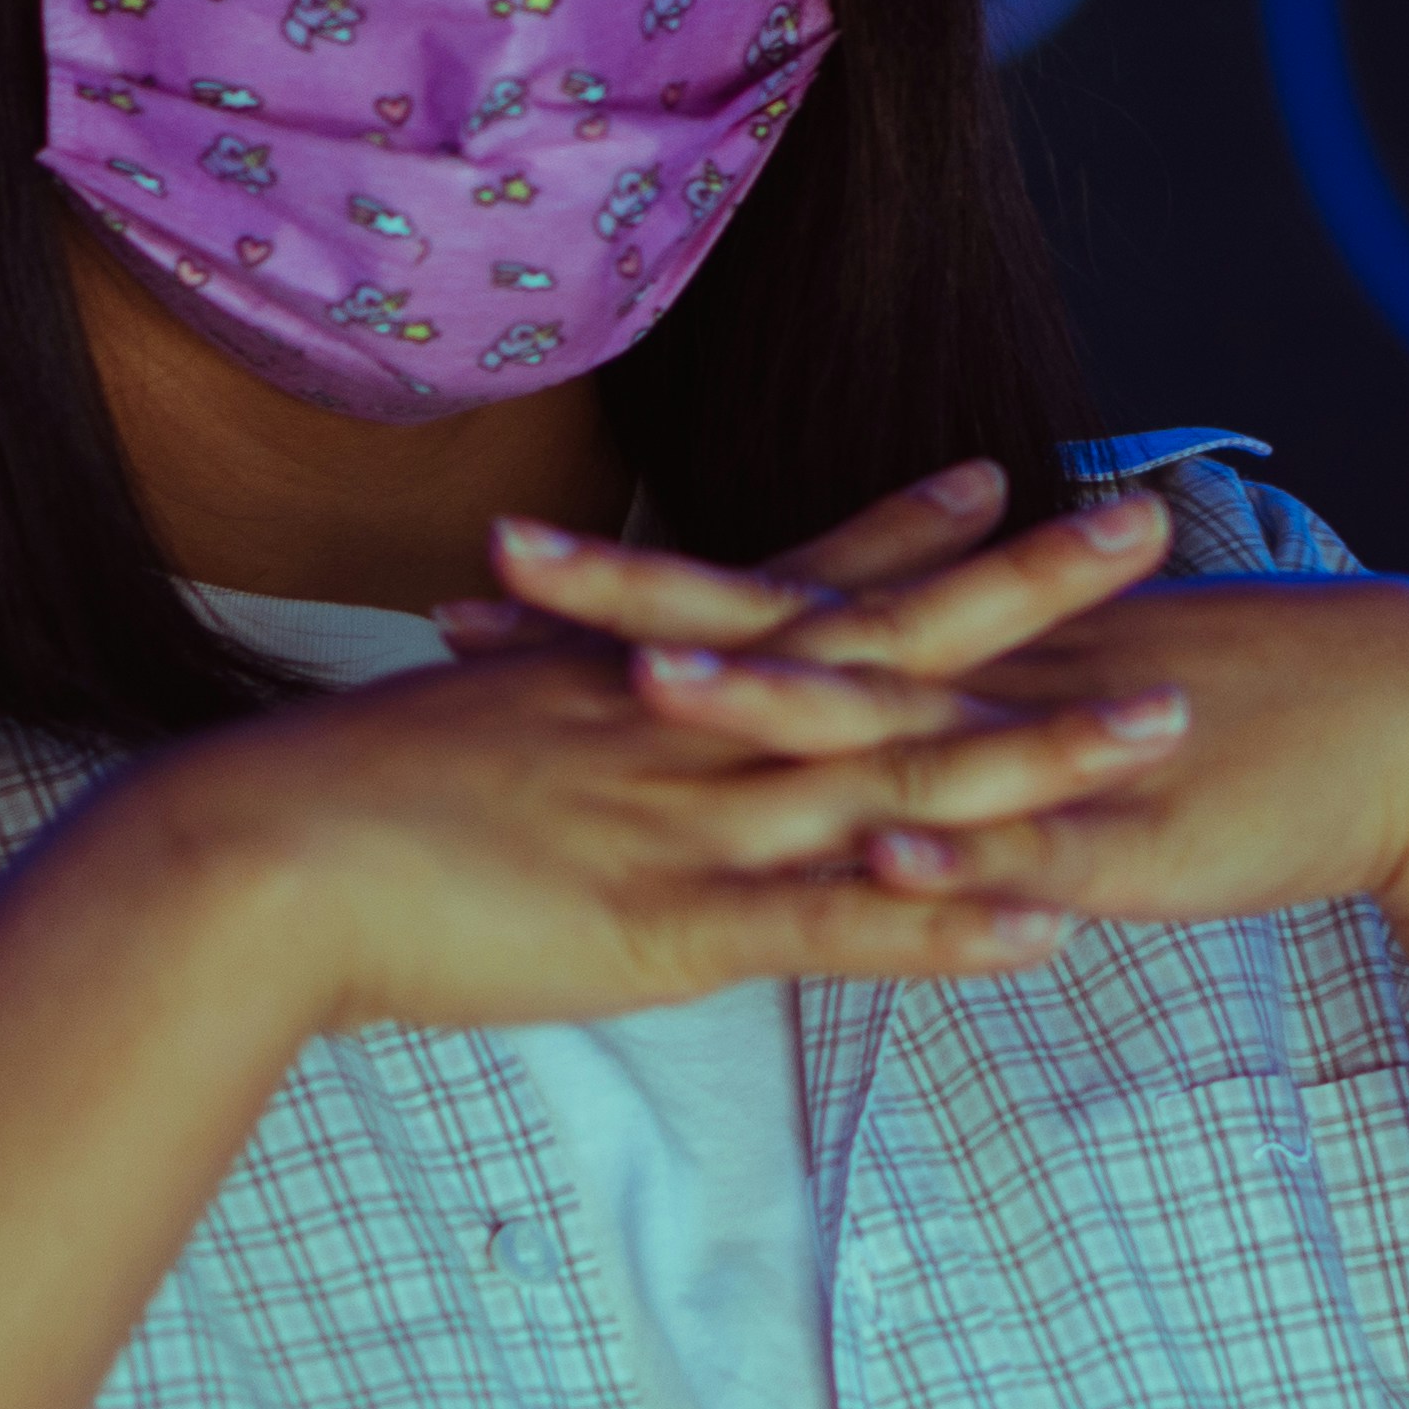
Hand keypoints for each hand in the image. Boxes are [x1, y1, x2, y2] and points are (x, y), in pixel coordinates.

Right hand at [119, 466, 1197, 1036]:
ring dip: (1038, 752)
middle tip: (1156, 520)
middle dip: (1028, 587)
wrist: (243, 859)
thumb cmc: (322, 810)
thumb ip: (539, 733)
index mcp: (634, 680)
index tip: (1004, 480)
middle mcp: (684, 728)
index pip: (795, 589)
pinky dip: (942, 923)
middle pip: (889, 644)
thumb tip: (574, 722)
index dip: (904, 536)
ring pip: (892, 777)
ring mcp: (687, 821)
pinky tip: (1049, 928)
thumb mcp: (460, 741)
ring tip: (1165, 716)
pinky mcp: (669, 925)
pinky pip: (832, 925)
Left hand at [473, 470, 1408, 939]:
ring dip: (776, 706)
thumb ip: (940, 713)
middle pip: (777, 633)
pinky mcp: (1119, 836)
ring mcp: (1039, 755)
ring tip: (657, 682)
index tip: (493, 570)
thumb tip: (833, 721)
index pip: (756, 603)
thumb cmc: (1224, 720)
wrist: (1404, 727)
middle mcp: (971, 681)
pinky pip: (1023, 850)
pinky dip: (952, 850)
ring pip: (888, 729)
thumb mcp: (1049, 707)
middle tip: (496, 572)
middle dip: (635, 609)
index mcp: (948, 650)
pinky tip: (880, 848)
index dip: (623, 590)